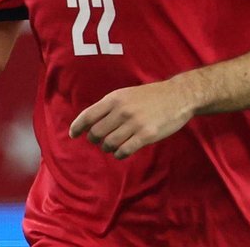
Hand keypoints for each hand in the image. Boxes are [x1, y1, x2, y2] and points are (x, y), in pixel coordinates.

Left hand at [69, 77, 194, 159]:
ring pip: (109, 144)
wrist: (177, 96)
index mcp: (115, 98)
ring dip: (107, 148)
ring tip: (112, 146)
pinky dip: (119, 154)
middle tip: (98, 142)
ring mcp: (134, 123)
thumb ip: (110, 106)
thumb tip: (91, 122)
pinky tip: (122, 152)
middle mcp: (122, 111)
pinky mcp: (146, 135)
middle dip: (94, 140)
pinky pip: (124, 151)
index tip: (72, 134)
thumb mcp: (126, 94)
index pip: (88, 115)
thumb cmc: (150, 96)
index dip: (77, 127)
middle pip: (96, 133)